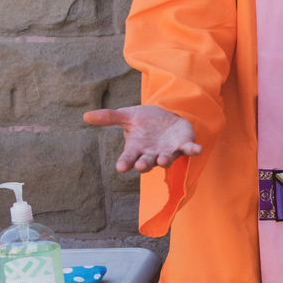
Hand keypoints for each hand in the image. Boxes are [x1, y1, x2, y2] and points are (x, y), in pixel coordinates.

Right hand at [83, 104, 201, 173]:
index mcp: (136, 149)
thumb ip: (109, 117)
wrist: (166, 116)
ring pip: (166, 159)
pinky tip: (197, 149)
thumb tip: (85, 116)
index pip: (128, 158)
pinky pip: (189, 150)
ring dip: (164, 160)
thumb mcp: (127, 116)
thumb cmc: (144, 121)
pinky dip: (193, 150)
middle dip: (144, 164)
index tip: (120, 167)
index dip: (125, 163)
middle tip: (140, 165)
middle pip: (146, 163)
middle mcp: (151, 154)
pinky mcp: (183, 145)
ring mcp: (168, 151)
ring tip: (162, 159)